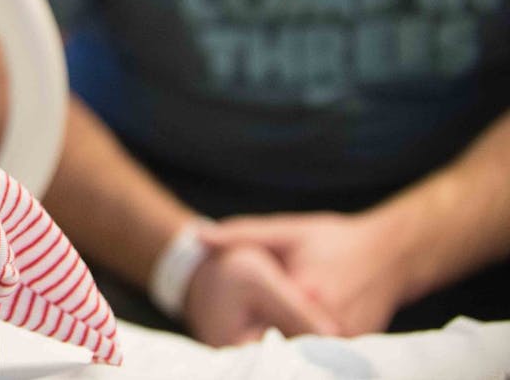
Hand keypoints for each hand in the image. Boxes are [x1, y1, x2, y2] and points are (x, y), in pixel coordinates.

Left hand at [200, 211, 407, 336]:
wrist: (390, 253)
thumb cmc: (334, 239)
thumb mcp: (287, 231)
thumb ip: (242, 233)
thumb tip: (198, 236)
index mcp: (307, 292)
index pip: (264, 326)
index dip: (242, 337)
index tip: (223, 342)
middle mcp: (330, 321)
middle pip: (284, 346)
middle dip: (262, 349)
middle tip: (236, 353)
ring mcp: (348, 338)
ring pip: (306, 355)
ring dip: (285, 353)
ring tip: (257, 351)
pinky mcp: (360, 345)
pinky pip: (326, 358)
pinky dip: (307, 354)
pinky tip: (289, 347)